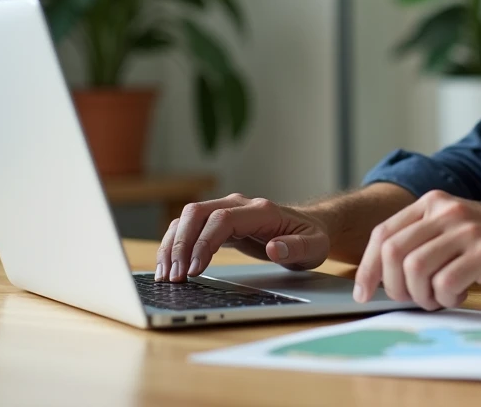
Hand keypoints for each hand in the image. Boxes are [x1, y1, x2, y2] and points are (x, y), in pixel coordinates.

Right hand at [155, 193, 329, 281]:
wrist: (308, 227)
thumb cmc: (311, 238)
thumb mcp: (314, 247)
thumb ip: (297, 248)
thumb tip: (275, 248)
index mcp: (262, 210)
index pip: (223, 219)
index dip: (204, 242)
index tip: (194, 270)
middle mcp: (240, 205)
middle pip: (197, 213)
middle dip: (180, 244)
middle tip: (174, 277)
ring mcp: (227, 210)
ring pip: (188, 218)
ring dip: (172, 244)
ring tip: (166, 275)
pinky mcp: (219, 222)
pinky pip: (189, 227)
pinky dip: (175, 244)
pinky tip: (168, 266)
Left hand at [353, 190, 480, 310]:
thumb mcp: (452, 228)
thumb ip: (420, 240)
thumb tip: (379, 272)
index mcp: (433, 202)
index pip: (384, 233)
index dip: (368, 267)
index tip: (364, 292)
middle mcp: (447, 211)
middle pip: (395, 252)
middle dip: (394, 286)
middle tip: (409, 299)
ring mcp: (467, 230)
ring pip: (416, 269)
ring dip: (421, 295)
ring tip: (438, 298)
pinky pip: (446, 283)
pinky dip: (446, 298)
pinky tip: (460, 295)